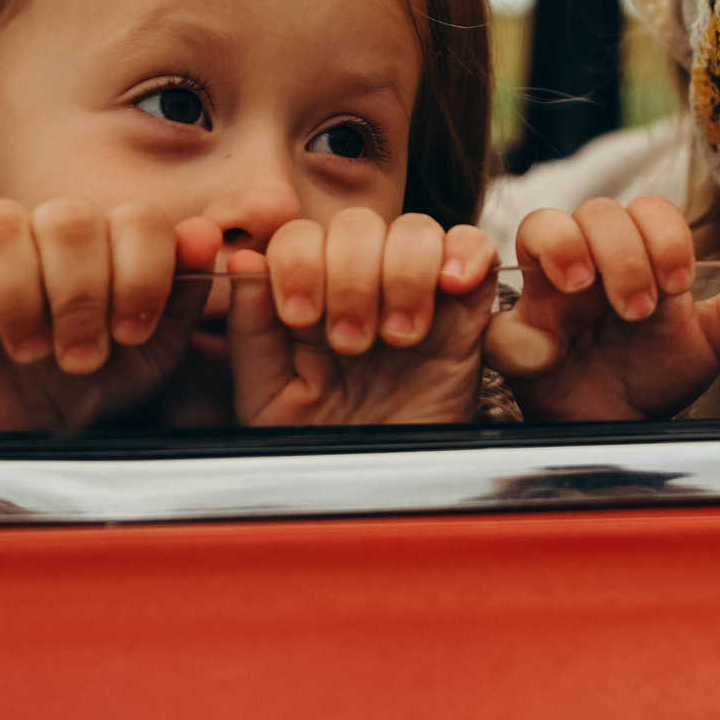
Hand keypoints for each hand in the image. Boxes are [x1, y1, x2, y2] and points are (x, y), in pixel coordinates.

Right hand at [0, 199, 221, 433]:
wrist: (20, 438)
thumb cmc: (89, 392)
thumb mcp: (152, 356)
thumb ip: (184, 295)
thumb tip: (208, 235)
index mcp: (110, 240)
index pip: (136, 218)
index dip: (138, 275)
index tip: (130, 334)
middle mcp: (49, 227)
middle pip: (70, 219)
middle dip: (80, 296)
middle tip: (78, 358)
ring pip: (1, 225)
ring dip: (19, 295)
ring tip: (28, 350)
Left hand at [227, 210, 499, 424]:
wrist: (386, 495)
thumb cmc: (320, 449)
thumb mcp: (269, 400)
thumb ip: (251, 330)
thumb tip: (245, 259)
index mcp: (308, 294)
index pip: (301, 235)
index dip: (299, 262)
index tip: (300, 316)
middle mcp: (360, 283)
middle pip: (357, 224)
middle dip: (351, 277)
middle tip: (351, 344)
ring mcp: (415, 291)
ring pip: (415, 230)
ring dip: (403, 274)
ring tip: (399, 338)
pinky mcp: (467, 308)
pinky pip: (474, 247)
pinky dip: (464, 254)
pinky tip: (450, 288)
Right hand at [486, 195, 719, 420]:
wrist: (617, 431)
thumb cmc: (654, 375)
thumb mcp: (709, 342)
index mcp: (633, 257)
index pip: (642, 208)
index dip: (660, 234)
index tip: (677, 285)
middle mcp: (589, 262)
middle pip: (592, 208)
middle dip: (620, 249)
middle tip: (638, 305)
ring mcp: (546, 295)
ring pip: (537, 226)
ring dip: (564, 248)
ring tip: (584, 289)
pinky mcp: (516, 340)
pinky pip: (500, 321)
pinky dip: (521, 334)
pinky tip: (549, 354)